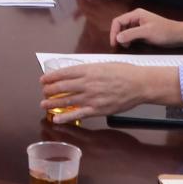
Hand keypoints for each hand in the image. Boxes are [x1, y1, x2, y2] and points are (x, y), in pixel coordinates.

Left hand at [39, 61, 175, 121]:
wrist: (139, 84)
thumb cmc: (124, 72)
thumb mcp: (103, 65)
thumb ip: (89, 70)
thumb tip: (75, 73)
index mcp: (88, 70)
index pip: (63, 73)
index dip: (51, 77)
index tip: (43, 80)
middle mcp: (87, 83)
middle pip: (61, 87)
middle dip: (49, 90)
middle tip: (43, 92)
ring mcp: (91, 97)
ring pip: (66, 100)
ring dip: (52, 103)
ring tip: (43, 104)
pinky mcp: (97, 109)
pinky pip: (77, 114)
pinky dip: (65, 117)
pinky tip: (56, 118)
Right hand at [110, 9, 182, 49]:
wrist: (178, 35)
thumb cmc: (165, 31)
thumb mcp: (146, 33)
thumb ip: (131, 34)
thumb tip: (117, 38)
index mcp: (136, 15)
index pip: (118, 21)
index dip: (113, 32)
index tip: (114, 43)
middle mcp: (136, 18)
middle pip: (120, 26)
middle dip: (118, 36)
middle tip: (120, 46)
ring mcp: (139, 25)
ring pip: (125, 31)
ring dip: (123, 39)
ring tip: (127, 46)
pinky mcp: (143, 31)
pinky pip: (131, 35)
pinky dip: (129, 41)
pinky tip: (132, 45)